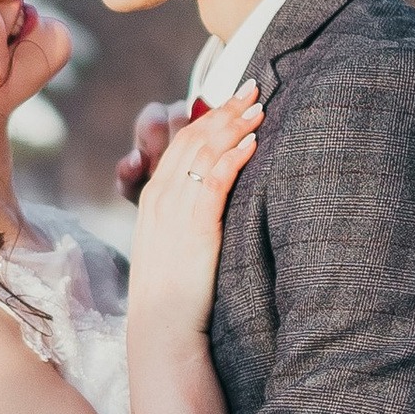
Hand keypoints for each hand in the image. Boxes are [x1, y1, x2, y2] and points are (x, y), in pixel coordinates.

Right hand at [128, 83, 263, 335]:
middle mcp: (161, 195)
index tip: (232, 100)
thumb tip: (215, 203)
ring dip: (234, 124)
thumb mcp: (175, 246)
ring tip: (260, 106)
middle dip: (224, 109)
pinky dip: (234, 155)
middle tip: (252, 87)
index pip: (181, 143)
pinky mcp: (194, 223)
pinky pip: (215, 178)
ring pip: (204, 151)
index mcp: (154, 198)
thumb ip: (189, 217)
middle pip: (193, 137)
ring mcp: (175, 207)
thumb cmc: (174, 294)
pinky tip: (254, 143)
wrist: (162, 325)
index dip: (208, 117)